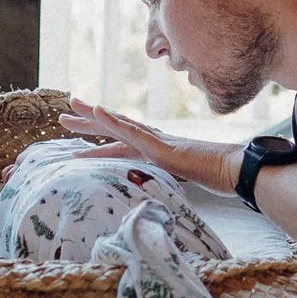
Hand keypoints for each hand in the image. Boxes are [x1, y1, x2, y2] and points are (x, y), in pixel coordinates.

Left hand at [57, 97, 244, 193]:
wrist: (233, 170)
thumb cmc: (214, 174)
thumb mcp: (184, 179)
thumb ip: (169, 179)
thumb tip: (157, 190)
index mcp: (155, 149)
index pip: (121, 140)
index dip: (100, 134)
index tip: (81, 129)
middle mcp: (152, 141)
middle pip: (114, 128)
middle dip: (88, 122)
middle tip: (63, 115)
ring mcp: (155, 142)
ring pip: (118, 126)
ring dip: (93, 116)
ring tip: (72, 106)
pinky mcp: (159, 147)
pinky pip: (132, 133)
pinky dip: (113, 122)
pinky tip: (97, 112)